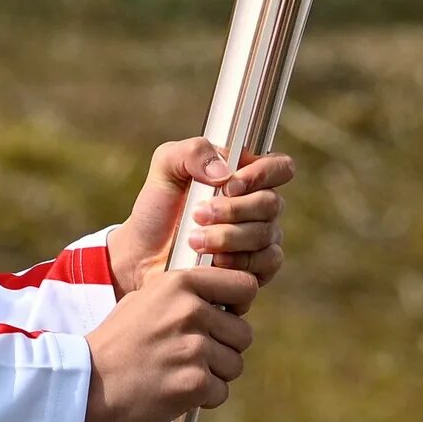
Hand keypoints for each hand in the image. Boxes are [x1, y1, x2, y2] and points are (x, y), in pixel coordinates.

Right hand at [82, 265, 258, 421]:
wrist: (86, 383)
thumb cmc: (116, 342)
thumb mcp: (147, 299)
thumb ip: (185, 295)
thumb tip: (224, 299)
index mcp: (181, 284)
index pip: (244, 286)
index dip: (239, 305)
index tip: (225, 318)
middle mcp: (191, 311)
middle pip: (242, 333)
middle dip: (224, 348)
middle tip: (193, 358)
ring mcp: (194, 348)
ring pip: (234, 364)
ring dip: (215, 375)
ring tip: (181, 374)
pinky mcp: (194, 383)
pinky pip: (221, 391)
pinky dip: (204, 398)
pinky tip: (178, 393)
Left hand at [108, 139, 296, 297]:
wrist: (142, 255)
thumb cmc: (158, 209)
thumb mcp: (166, 167)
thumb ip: (194, 151)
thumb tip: (225, 171)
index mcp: (245, 176)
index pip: (279, 167)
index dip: (262, 174)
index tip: (230, 185)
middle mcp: (259, 207)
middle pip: (272, 203)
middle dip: (234, 210)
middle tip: (198, 215)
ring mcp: (261, 239)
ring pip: (267, 234)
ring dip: (228, 236)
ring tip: (194, 240)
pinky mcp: (257, 270)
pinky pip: (268, 262)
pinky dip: (240, 261)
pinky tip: (214, 261)